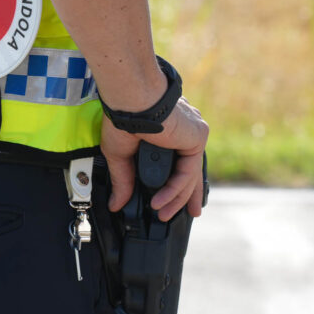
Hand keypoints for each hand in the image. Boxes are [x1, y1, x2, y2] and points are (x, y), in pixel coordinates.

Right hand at [100, 97, 208, 221]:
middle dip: (189, 194)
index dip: (177, 180)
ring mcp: (192, 134)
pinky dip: (174, 189)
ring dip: (176, 198)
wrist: (131, 99)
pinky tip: (160, 201)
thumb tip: (116, 204)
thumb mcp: (120, 154)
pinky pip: (187, 172)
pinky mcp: (196, 138)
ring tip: (162, 214)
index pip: (178, 160)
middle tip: (190, 212)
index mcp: (168, 130)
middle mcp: (184, 131)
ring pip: (189, 174)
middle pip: (190, 170)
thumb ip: (123, 180)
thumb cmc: (122, 116)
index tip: (173, 197)